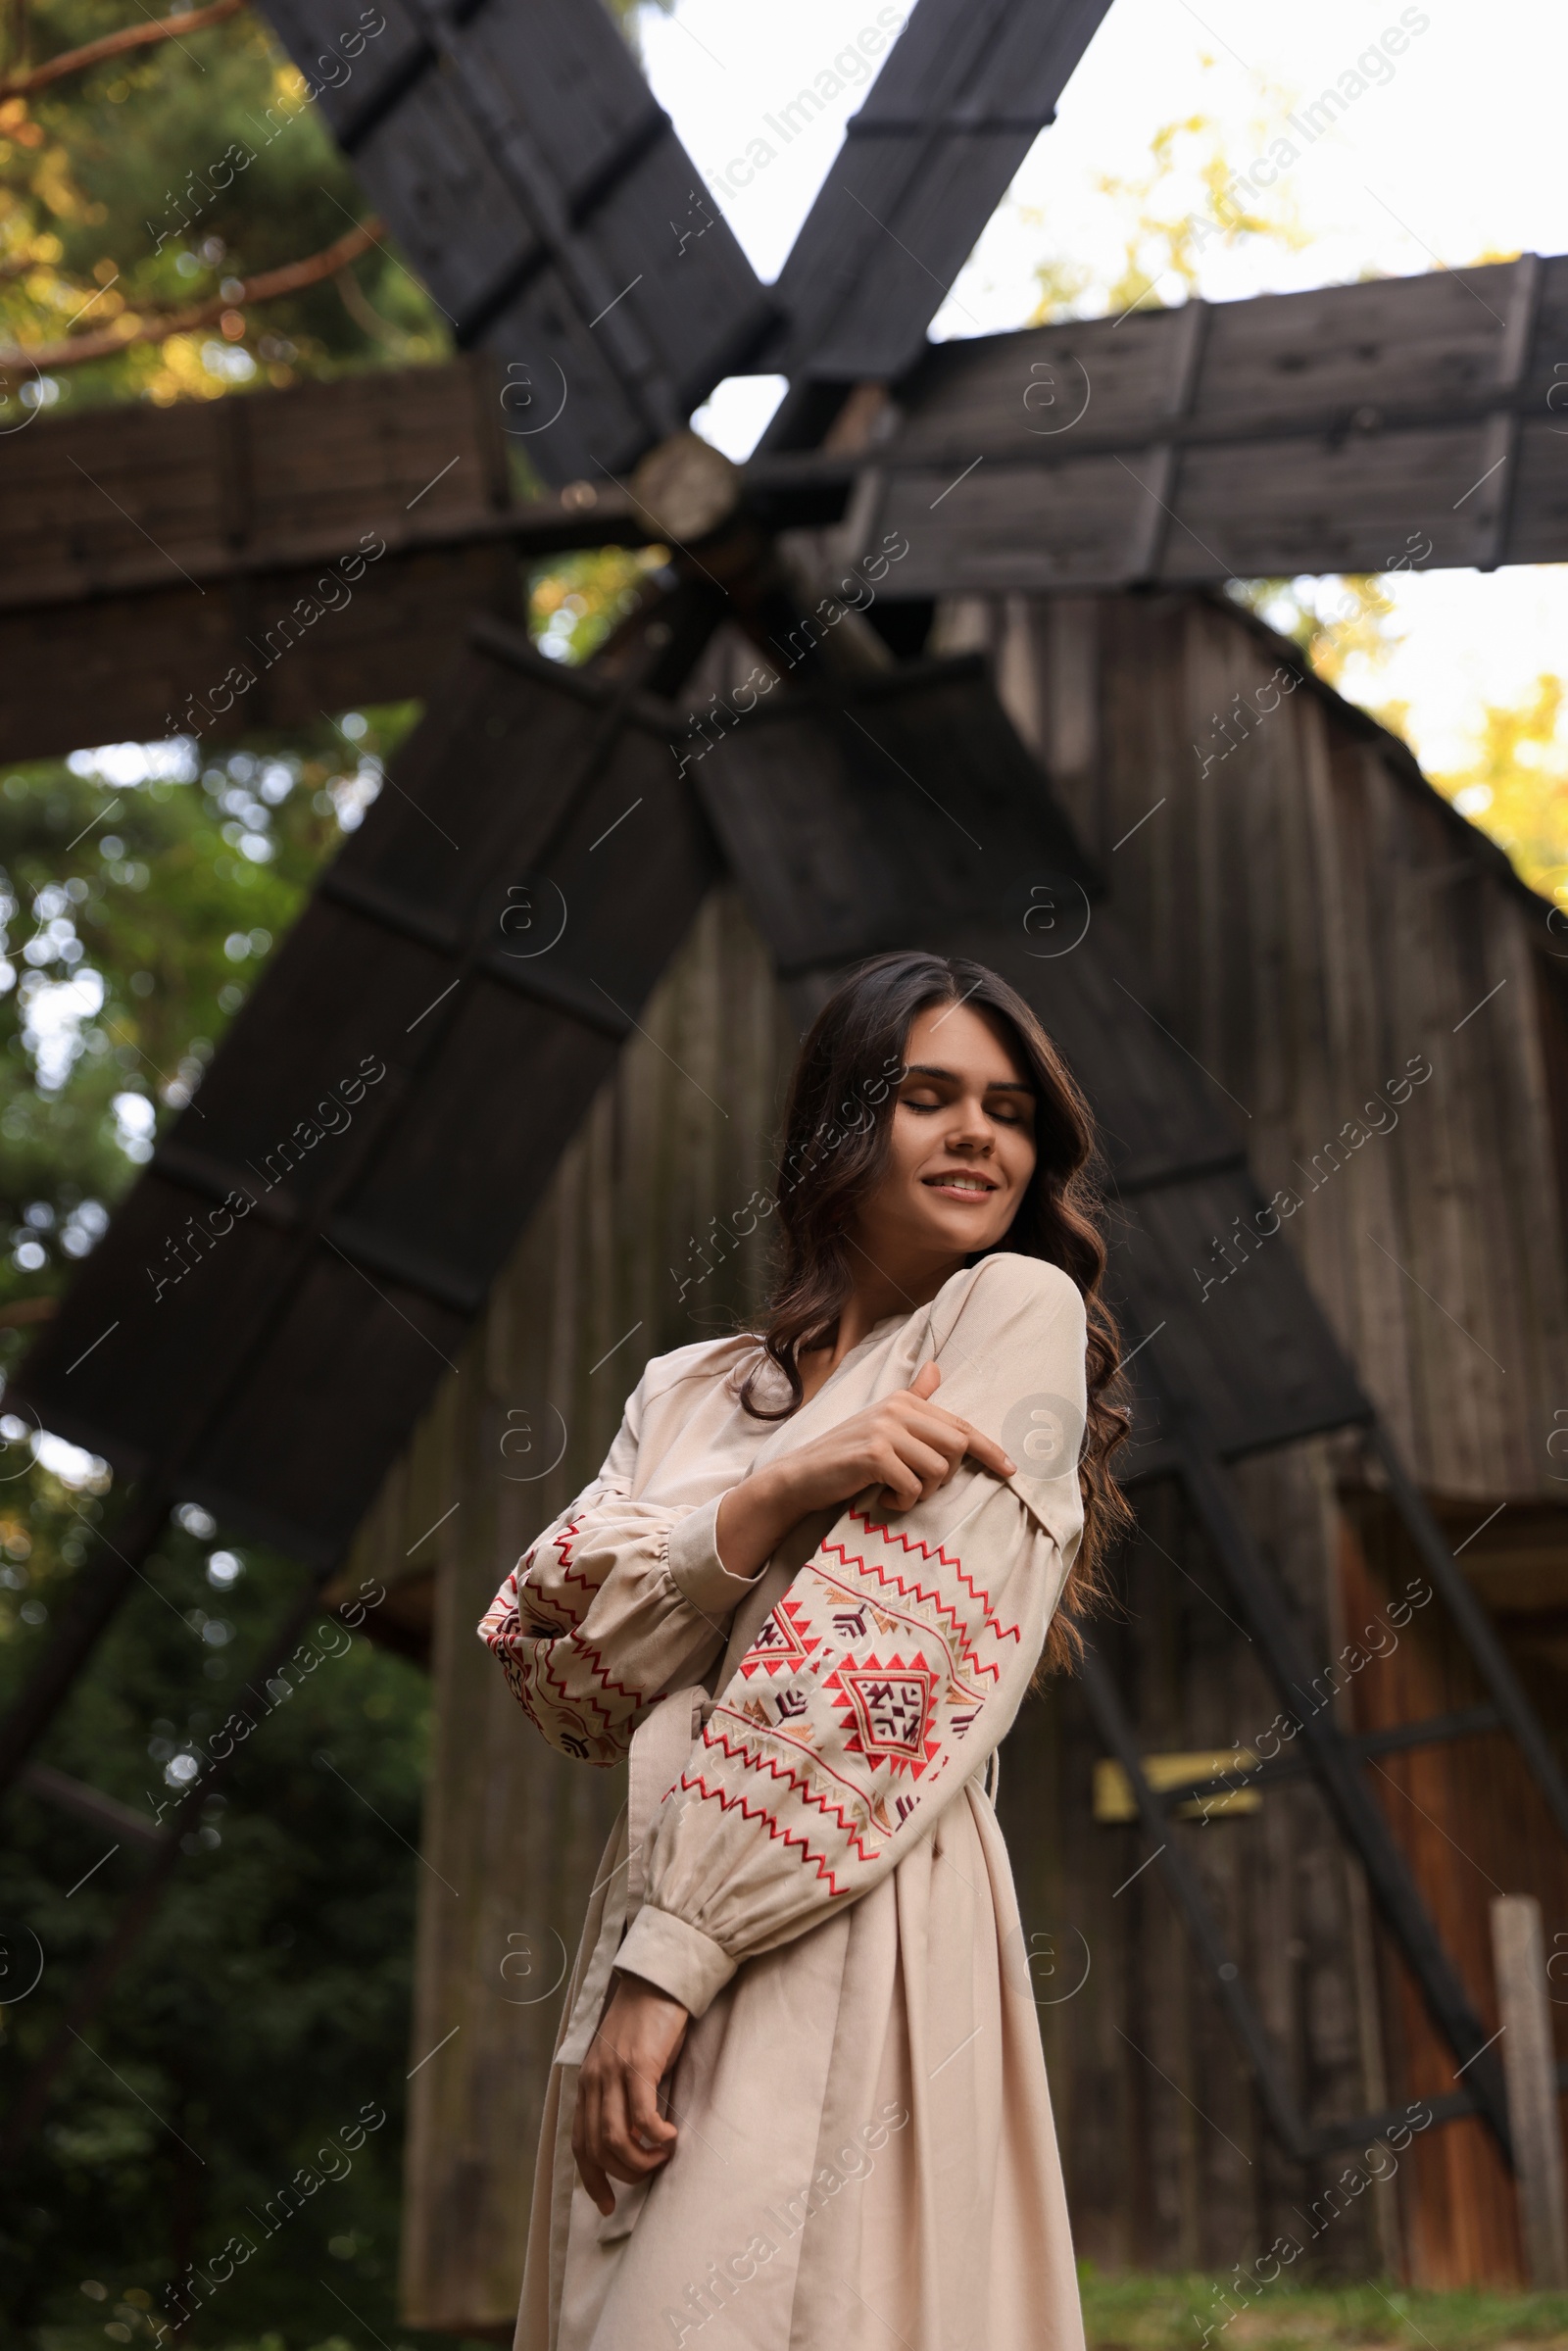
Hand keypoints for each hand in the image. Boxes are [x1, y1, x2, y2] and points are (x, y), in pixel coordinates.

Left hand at [572, 1973, 689, 2216]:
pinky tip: (671, 2135)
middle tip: (653, 2169)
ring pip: (617, 2141)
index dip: (592, 2180)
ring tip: (664, 2154)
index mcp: (588, 2084)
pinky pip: (642, 2118)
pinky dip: (656, 2137)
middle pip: (598, 2150)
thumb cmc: (648, 2024)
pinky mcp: (639, 2066)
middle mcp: (594, 2082)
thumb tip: (637, 2139)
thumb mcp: (626, 2064)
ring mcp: (614, 2073)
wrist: (658, 1981)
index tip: (607, 2205)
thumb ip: (623, 2097)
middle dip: (626, 2174)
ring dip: (642, 2160)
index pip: (580, 2145)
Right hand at [715, 1362, 1014, 1579]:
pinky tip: (881, 1500)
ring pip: (937, 1471)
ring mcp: (885, 1430)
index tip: (1010, 1469)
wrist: (801, 1476)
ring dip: (921, 1494)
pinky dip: (902, 1503)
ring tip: (895, 1494)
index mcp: (904, 1401)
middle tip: (916, 1487)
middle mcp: (897, 1409)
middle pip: (955, 1447)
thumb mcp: (882, 1422)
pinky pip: (913, 1488)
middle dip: (944, 1478)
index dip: (989, 1449)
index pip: (959, 1425)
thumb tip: (935, 1367)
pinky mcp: (874, 1454)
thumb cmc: (846, 1454)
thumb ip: (913, 1398)